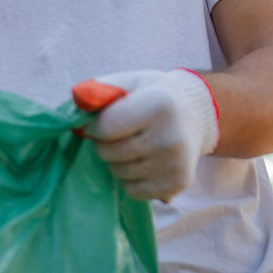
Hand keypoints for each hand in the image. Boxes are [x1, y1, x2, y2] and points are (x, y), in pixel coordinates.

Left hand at [74, 69, 219, 201]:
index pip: (106, 126)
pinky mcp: (178, 185)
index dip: (93, 126)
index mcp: (159, 105)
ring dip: (117, 161)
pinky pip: (133, 191)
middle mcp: (171, 137)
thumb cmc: (154, 96)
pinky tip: (143, 162)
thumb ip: (101, 90)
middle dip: (104, 144)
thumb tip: (78, 102)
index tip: (96, 123)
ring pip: (119, 173)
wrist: (195, 116)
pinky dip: (130, 179)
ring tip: (132, 146)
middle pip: (110, 152)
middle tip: (117, 134)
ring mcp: (176, 164)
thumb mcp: (131, 82)